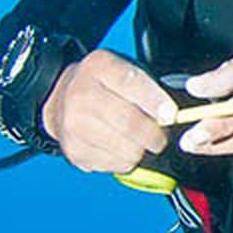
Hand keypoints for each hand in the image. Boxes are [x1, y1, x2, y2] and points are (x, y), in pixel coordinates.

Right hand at [43, 50, 175, 174]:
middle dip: (155, 135)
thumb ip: (148, 87)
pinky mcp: (74, 151)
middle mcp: (81, 94)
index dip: (156, 102)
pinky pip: (115, 165)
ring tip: (140, 141)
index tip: (171, 114)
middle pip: (130, 123)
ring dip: (142, 150)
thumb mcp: (124, 71)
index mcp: (99, 67)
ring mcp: (73, 125)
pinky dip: (126, 161)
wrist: (61, 98)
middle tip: (161, 137)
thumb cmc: (104, 85)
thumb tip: (169, 116)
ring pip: (126, 149)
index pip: (132, 84)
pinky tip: (120, 148)